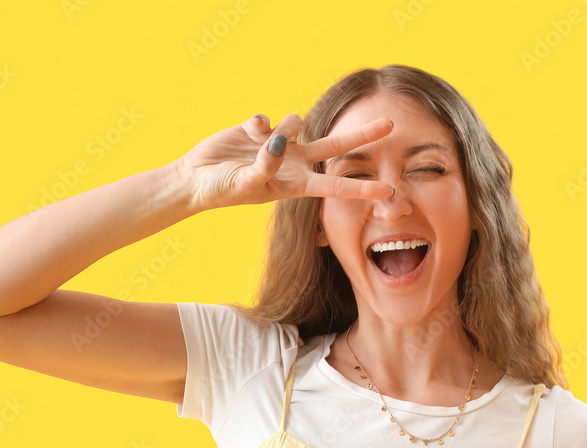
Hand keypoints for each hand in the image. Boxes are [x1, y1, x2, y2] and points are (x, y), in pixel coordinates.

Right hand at [176, 112, 393, 211]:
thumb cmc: (221, 190)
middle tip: (390, 124)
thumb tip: (281, 141)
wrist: (196, 179)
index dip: (361, 188)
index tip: (387, 190)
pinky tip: (247, 132)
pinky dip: (259, 123)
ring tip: (261, 142)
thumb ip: (266, 165)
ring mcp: (281, 144)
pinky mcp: (263, 127)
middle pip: (337, 146)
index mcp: (296, 184)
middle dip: (363, 135)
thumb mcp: (246, 183)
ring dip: (285, 128)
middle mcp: (295, 162)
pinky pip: (270, 118)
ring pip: (298, 123)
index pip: (335, 185)